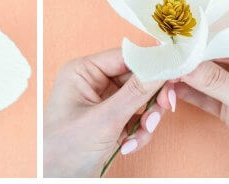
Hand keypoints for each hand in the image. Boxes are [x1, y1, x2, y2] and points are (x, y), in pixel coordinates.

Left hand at [44, 48, 173, 176]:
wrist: (54, 182)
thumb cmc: (65, 149)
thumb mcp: (105, 120)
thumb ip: (135, 93)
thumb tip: (161, 69)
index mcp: (83, 71)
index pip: (125, 57)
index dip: (151, 64)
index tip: (174, 72)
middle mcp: (92, 82)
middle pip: (136, 78)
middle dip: (151, 98)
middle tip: (166, 108)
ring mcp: (102, 102)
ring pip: (139, 100)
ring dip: (146, 119)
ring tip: (140, 135)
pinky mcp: (109, 121)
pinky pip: (135, 117)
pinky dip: (138, 132)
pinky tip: (129, 145)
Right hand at [177, 46, 228, 176]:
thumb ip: (218, 83)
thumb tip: (186, 65)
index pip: (228, 44)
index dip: (202, 45)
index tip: (176, 45)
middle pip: (214, 60)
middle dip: (190, 63)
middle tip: (165, 61)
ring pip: (206, 79)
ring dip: (185, 80)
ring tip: (163, 80)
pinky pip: (205, 97)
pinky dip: (188, 95)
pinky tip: (171, 92)